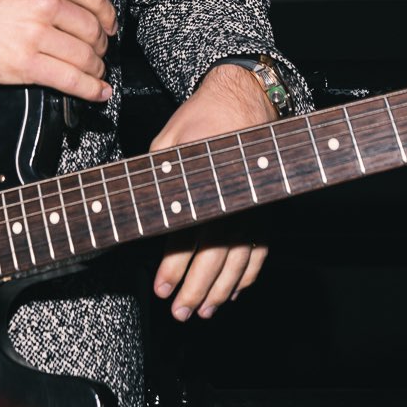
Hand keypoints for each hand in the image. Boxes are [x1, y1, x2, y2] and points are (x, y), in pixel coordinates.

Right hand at [0, 0, 116, 102]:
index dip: (108, 14)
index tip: (110, 24)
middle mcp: (43, 3)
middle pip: (91, 28)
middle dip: (102, 44)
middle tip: (101, 50)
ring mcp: (35, 35)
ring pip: (83, 55)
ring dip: (97, 68)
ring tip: (97, 71)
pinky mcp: (26, 64)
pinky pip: (69, 79)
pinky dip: (89, 89)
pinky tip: (97, 91)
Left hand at [150, 63, 275, 319]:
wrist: (246, 96)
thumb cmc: (206, 115)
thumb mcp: (169, 138)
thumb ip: (157, 174)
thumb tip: (140, 204)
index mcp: (210, 186)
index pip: (190, 237)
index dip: (174, 266)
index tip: (161, 287)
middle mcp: (236, 202)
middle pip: (217, 258)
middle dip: (195, 290)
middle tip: (178, 311)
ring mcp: (255, 208)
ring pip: (240, 261)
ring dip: (221, 291)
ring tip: (202, 311)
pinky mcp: (266, 209)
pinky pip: (260, 251)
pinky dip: (247, 275)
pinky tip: (234, 291)